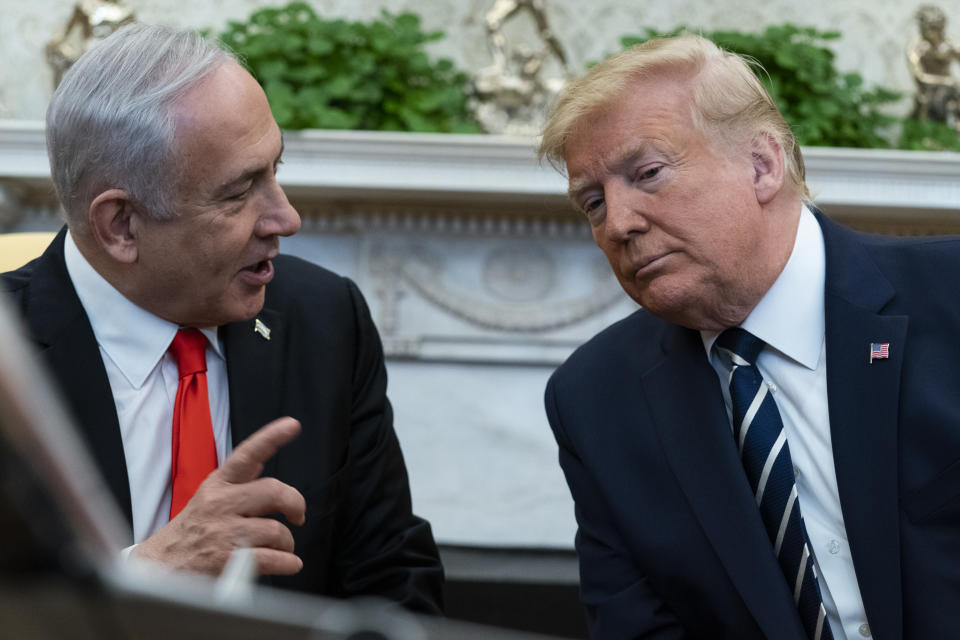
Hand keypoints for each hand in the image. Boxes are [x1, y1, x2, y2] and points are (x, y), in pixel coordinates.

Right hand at [131, 417, 305, 576]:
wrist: (157, 569)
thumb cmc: (190, 533)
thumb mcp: (208, 498)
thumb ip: (237, 482)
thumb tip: (262, 460)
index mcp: (217, 485)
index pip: (247, 454)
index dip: (271, 438)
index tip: (292, 425)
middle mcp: (220, 504)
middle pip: (274, 491)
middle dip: (295, 504)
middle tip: (297, 516)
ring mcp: (223, 533)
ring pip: (276, 529)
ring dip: (288, 542)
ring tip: (282, 547)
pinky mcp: (227, 561)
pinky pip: (272, 558)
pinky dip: (287, 563)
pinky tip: (287, 563)